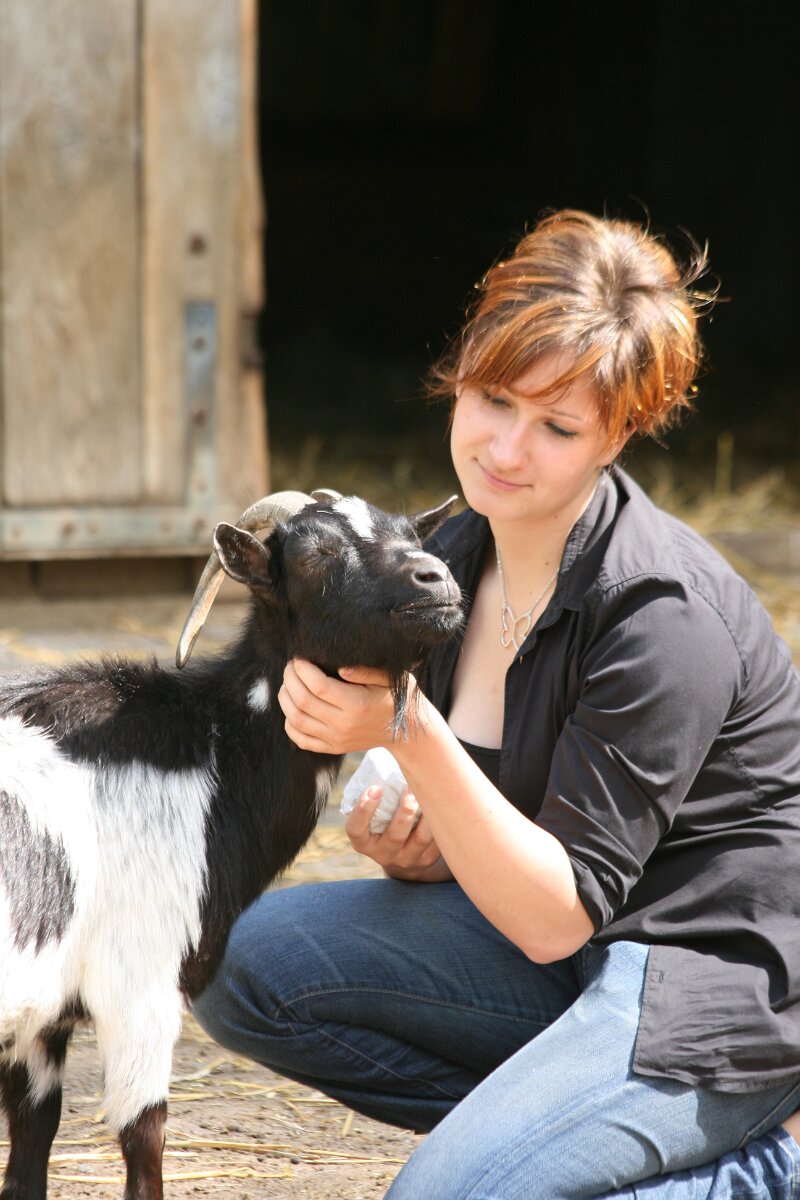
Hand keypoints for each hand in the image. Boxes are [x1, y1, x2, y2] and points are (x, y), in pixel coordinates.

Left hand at [278, 659, 407, 754]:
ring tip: (288, 683)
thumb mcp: (389, 678)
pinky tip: (292, 707)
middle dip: (290, 679)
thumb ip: (365, 671)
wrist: (407, 731)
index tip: (299, 658)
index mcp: (356, 704)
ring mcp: (336, 739)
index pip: (318, 686)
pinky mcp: (332, 748)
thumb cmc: (396, 697)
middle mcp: (343, 725)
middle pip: (303, 701)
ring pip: (296, 720)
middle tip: (290, 666)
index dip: (302, 670)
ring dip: (285, 699)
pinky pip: (301, 739)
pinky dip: (289, 723)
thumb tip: (339, 668)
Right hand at [345, 785, 450, 880]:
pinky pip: (436, 841)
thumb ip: (377, 798)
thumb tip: (389, 757)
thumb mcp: (373, 817)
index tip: (375, 787)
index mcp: (363, 842)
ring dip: (428, 815)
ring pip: (421, 839)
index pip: (356, 829)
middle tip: (411, 788)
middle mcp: (383, 854)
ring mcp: (406, 860)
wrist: (401, 854)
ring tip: (433, 794)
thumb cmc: (383, 823)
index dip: (363, 810)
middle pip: (395, 836)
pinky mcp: (426, 860)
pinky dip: (440, 821)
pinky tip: (444, 804)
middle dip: (405, 811)